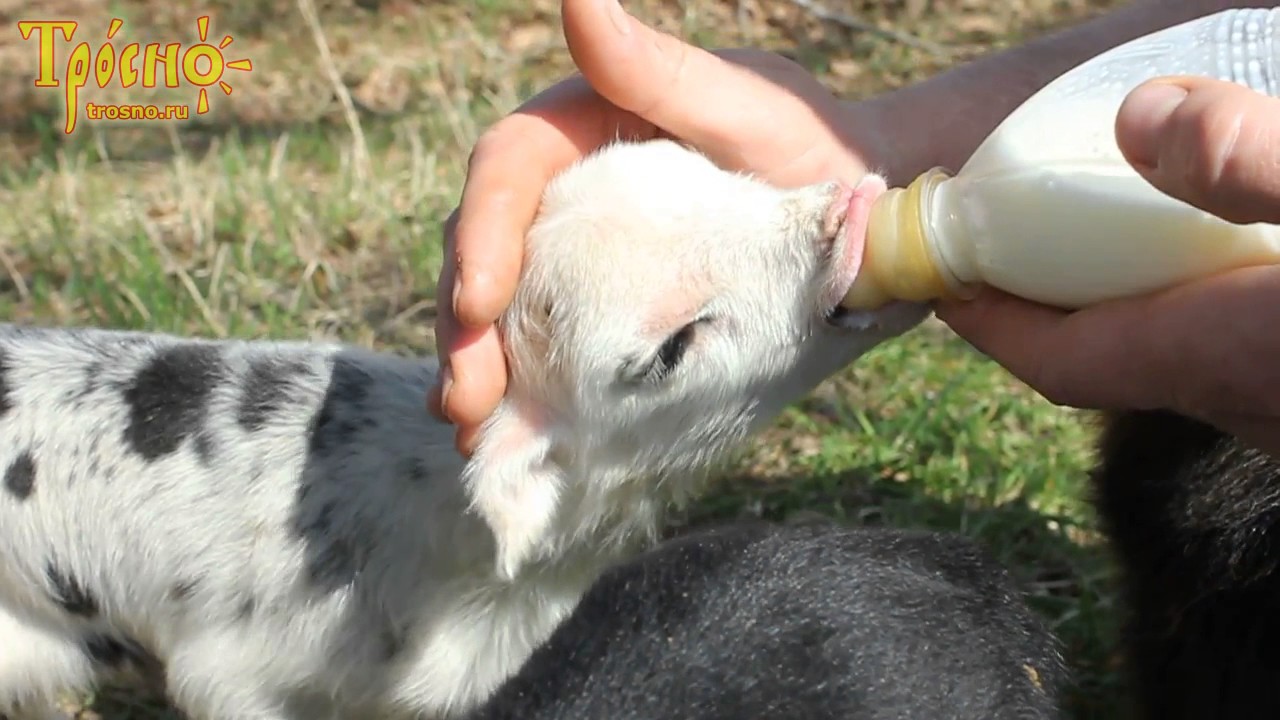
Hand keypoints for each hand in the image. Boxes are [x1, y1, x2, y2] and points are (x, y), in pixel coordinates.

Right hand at [431, 0, 889, 453]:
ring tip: (473, 429)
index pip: (509, 166)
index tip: (478, 304)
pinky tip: (508, 435)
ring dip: (479, 367)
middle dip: (466, 325)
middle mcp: (569, 188)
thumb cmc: (816, 152)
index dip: (480, 230)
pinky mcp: (602, 306)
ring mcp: (581, 252)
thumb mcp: (748, 109)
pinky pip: (545, 342)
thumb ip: (661, 69)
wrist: (864, 223)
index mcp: (586, 124)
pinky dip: (522, 388)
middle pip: (488, 245)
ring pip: (502, 303)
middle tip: (466, 400)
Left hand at [936, 75, 1279, 454]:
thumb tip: (1138, 120)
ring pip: (1164, 354)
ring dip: (1116, 300)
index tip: (943, 280)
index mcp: (1216, 356)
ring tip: (1094, 234)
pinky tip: (1212, 255)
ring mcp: (1276, 405)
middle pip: (1099, 353)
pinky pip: (1220, 349)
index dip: (990, 323)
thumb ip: (1251, 166)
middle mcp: (1237, 399)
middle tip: (1012, 232)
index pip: (1059, 359)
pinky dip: (1186, 301)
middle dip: (1045, 297)